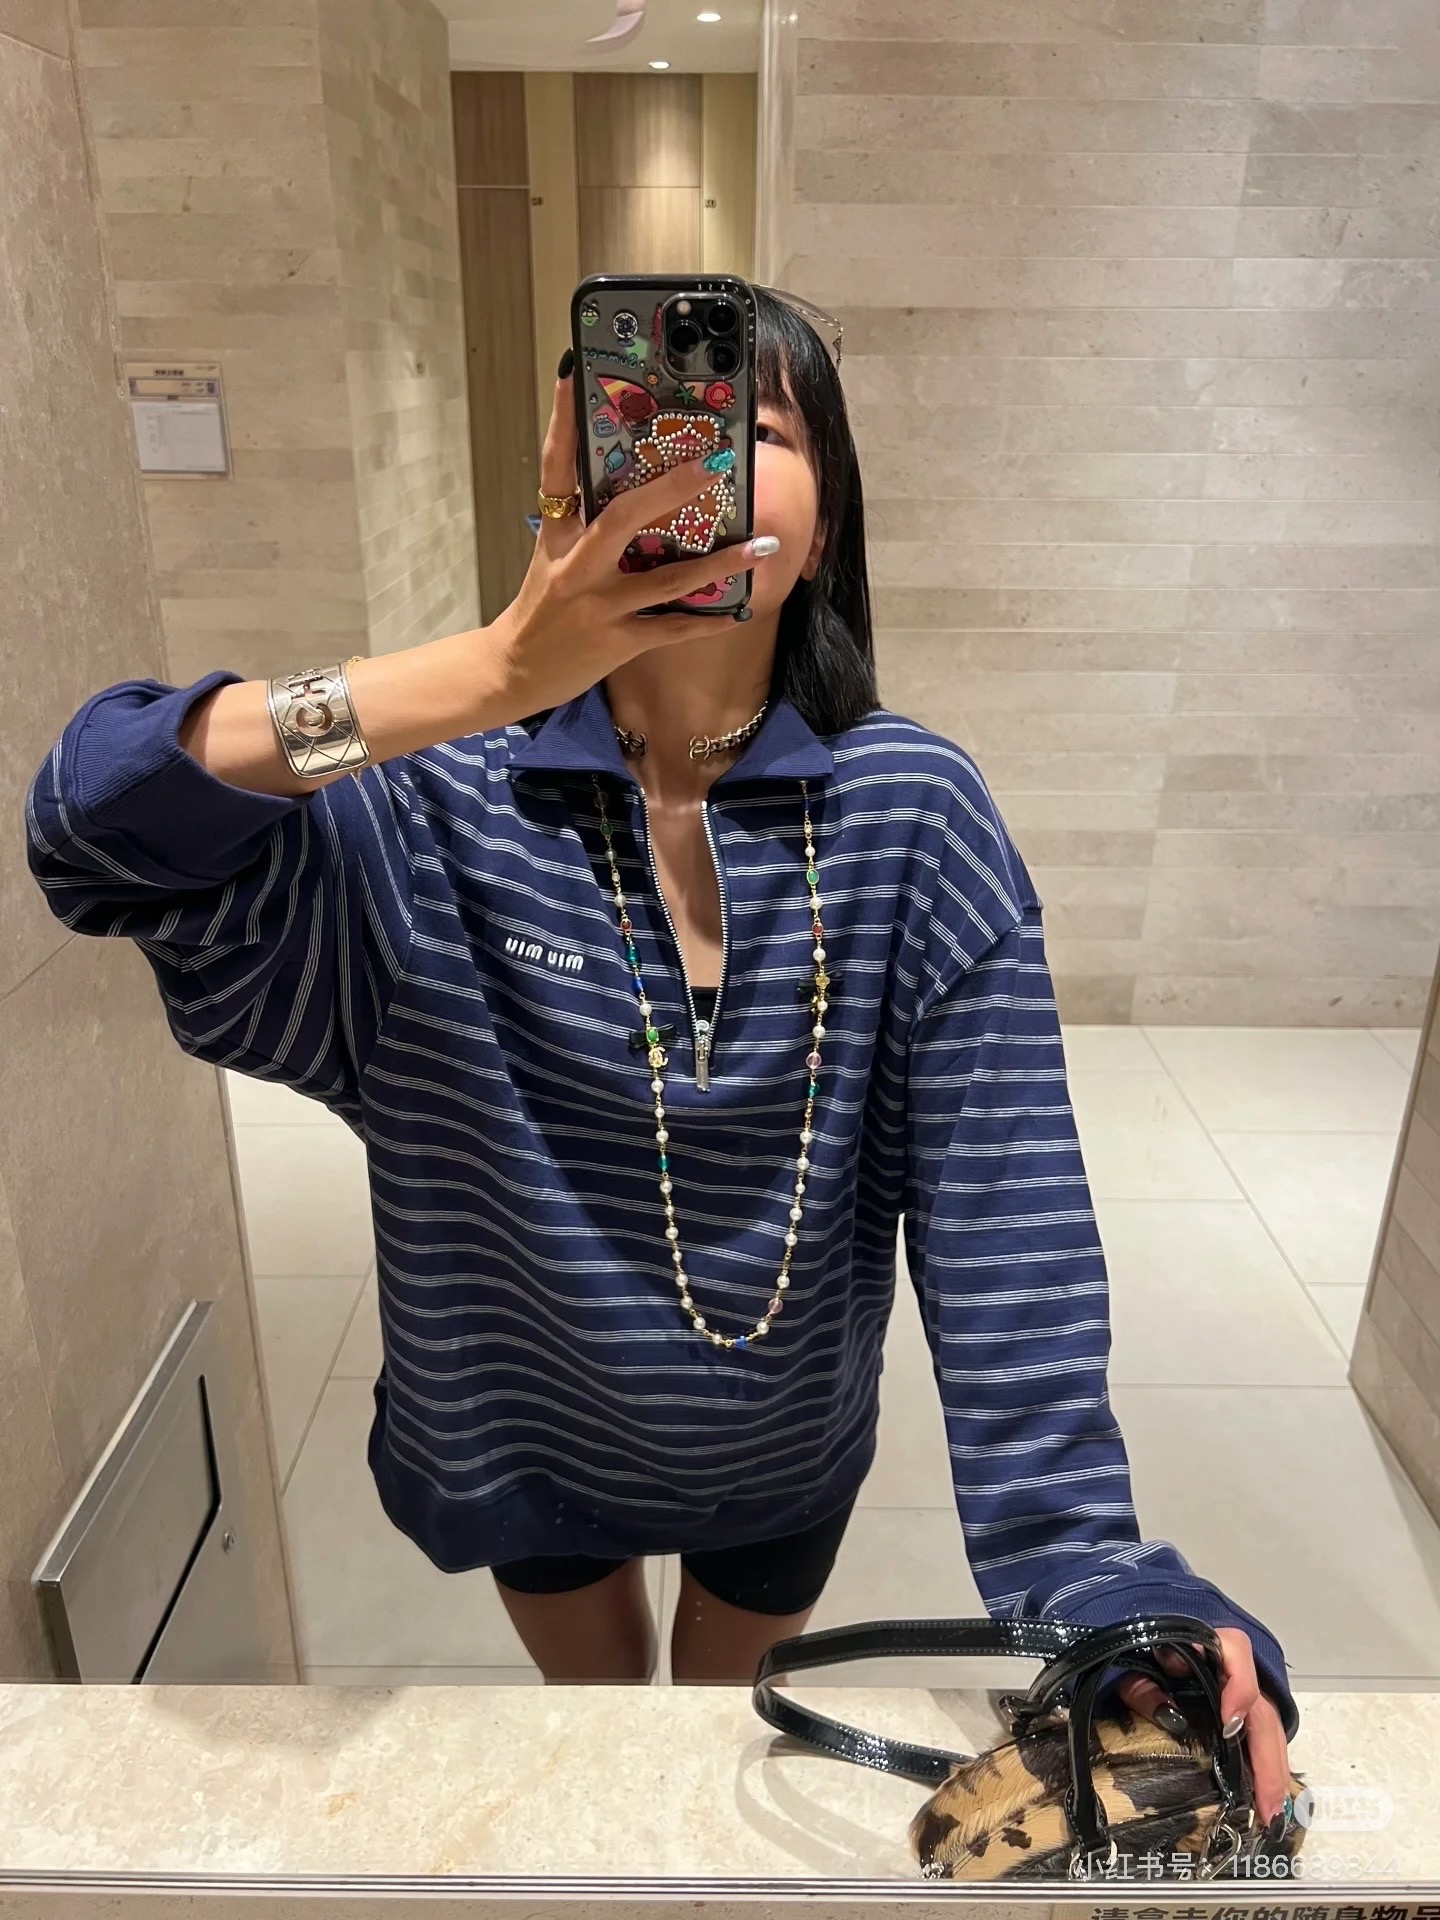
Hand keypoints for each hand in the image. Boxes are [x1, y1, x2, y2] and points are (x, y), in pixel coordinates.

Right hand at [486, 363, 778, 721]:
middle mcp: (576, 567)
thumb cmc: (540, 609)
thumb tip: (636, 489)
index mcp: (557, 535)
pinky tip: (741, 609)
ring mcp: (597, 606)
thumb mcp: (553, 557)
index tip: (573, 375)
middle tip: (715, 461)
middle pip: (623, 517)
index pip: (556, 469)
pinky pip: (672, 628)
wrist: (511, 671)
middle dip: (671, 487)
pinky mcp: (616, 643)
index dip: (562, 422)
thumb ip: (586, 525)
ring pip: (664, 579)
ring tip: (762, 543)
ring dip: (718, 562)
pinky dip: (709, 621)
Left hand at [1116, 1628, 1292, 1827]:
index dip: (1240, 1685)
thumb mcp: (1136, 1673)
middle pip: (1262, 1709)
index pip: (1236, 1650)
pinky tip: (1267, 1798)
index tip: (1229, 1724)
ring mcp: (1246, 1693)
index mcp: (1209, 1646)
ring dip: (1274, 1771)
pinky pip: (1264, 1738)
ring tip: (1271, 1811)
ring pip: (1270, 1729)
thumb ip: (1144, 1688)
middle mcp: (1237, 1670)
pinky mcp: (1246, 1714)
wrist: (1149, 1653)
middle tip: (1266, 1803)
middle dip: (1267, 1758)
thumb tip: (1168, 1714)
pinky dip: (1268, 1769)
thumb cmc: (1143, 1659)